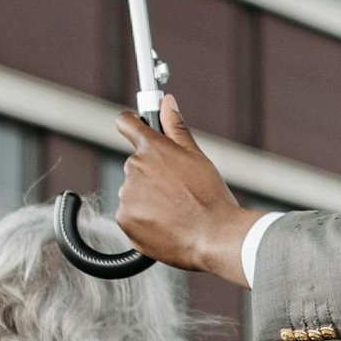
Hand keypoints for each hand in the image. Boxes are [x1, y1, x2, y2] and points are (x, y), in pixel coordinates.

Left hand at [114, 98, 255, 281]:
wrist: (215, 238)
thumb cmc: (211, 198)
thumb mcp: (197, 157)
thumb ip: (176, 128)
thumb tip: (167, 102)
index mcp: (153, 148)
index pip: (127, 123)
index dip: (130, 124)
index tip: (133, 127)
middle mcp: (135, 168)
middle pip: (136, 166)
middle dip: (152, 176)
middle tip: (177, 192)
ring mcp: (127, 195)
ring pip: (133, 193)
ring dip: (148, 200)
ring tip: (175, 212)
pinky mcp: (124, 220)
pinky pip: (129, 216)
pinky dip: (143, 221)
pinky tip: (166, 225)